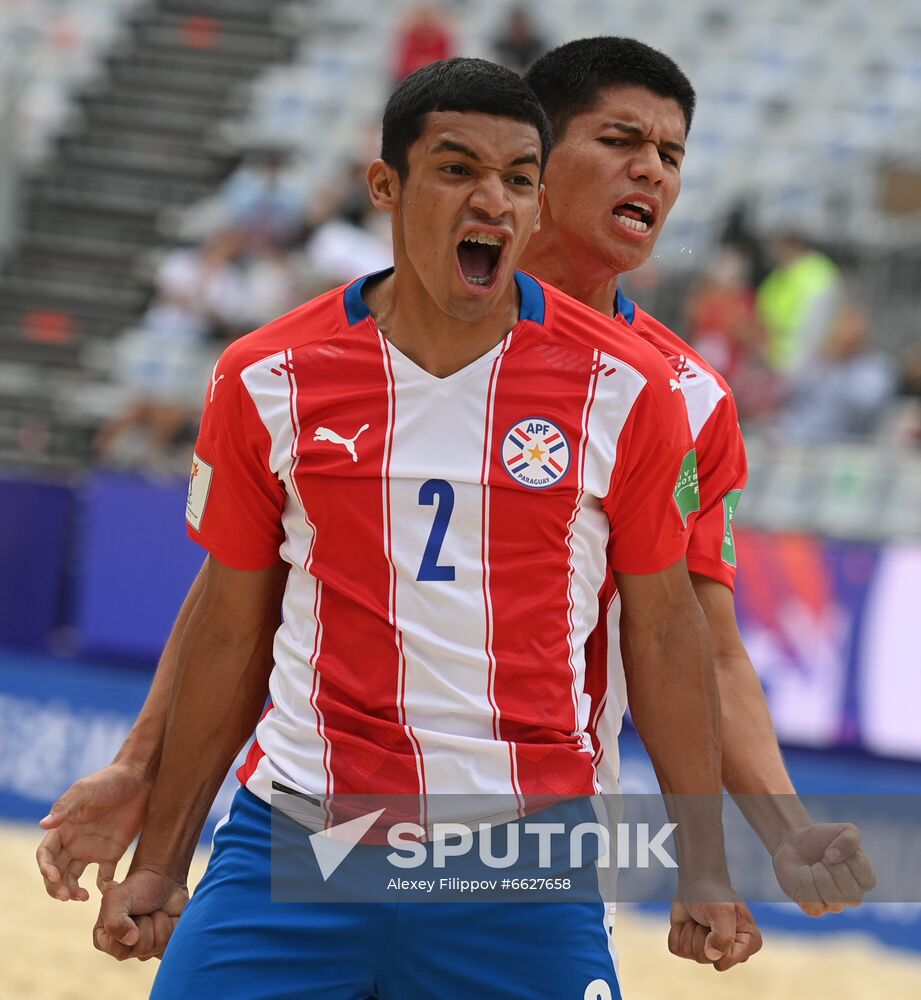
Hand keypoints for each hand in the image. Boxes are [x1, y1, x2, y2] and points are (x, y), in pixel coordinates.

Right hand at [37, 762, 151, 900]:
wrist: (140, 779)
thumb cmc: (109, 780)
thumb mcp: (85, 790)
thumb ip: (66, 807)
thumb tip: (43, 825)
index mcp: (63, 828)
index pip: (46, 854)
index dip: (46, 868)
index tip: (54, 876)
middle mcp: (74, 843)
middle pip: (57, 872)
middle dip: (56, 887)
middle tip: (67, 896)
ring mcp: (92, 850)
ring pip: (75, 878)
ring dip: (74, 891)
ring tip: (83, 897)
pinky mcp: (112, 854)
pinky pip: (104, 877)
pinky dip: (104, 888)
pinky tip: (110, 890)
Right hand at [94, 867, 188, 961]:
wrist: (161, 876)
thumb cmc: (135, 887)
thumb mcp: (116, 899)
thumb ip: (114, 922)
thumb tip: (132, 940)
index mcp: (107, 940)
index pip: (120, 952)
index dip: (129, 930)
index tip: (127, 912)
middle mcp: (126, 948)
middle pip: (143, 949)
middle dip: (146, 923)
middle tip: (143, 910)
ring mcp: (147, 947)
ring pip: (159, 945)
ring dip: (160, 921)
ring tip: (154, 911)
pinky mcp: (166, 943)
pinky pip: (172, 943)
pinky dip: (172, 925)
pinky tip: (167, 916)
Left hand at [669, 880, 762, 971]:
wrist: (697, 883)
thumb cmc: (714, 895)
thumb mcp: (722, 910)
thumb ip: (723, 937)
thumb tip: (711, 957)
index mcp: (748, 943)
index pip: (726, 960)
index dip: (714, 939)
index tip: (717, 920)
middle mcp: (731, 954)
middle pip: (704, 957)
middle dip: (699, 933)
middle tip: (706, 917)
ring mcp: (710, 953)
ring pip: (689, 952)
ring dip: (688, 930)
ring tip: (698, 918)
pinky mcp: (690, 949)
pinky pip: (676, 948)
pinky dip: (677, 931)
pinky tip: (687, 921)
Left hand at [772, 822, 876, 915]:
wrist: (794, 842)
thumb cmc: (822, 839)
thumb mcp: (844, 829)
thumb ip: (851, 839)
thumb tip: (833, 857)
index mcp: (865, 880)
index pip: (863, 872)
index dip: (847, 855)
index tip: (836, 849)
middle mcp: (853, 898)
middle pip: (847, 886)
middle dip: (830, 864)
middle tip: (823, 858)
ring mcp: (834, 906)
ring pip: (829, 893)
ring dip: (816, 872)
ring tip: (814, 868)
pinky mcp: (813, 909)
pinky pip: (811, 898)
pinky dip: (804, 880)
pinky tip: (804, 877)